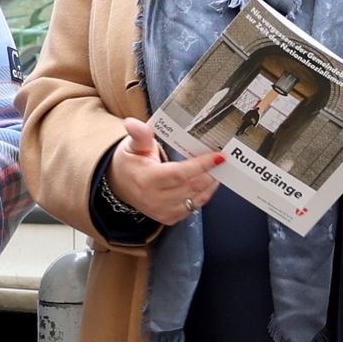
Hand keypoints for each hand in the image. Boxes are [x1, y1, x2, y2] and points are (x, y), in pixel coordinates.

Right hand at [104, 118, 222, 226]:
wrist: (120, 186)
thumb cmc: (130, 163)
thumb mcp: (132, 146)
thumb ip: (139, 135)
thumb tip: (133, 123)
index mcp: (146, 180)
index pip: (178, 174)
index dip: (201, 165)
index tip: (218, 156)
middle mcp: (155, 199)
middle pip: (192, 186)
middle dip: (210, 172)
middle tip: (221, 159)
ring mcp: (163, 212)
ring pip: (196, 199)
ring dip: (210, 183)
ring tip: (218, 169)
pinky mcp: (169, 218)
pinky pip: (194, 207)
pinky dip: (204, 194)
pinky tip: (208, 181)